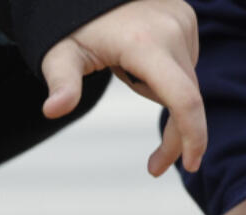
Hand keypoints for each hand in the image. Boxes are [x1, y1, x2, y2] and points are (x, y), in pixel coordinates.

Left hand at [40, 0, 205, 175]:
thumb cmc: (72, 22)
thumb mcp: (60, 54)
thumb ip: (62, 83)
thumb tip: (52, 110)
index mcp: (145, 44)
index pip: (184, 99)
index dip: (193, 136)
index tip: (192, 165)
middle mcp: (172, 31)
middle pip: (187, 99)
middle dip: (174, 134)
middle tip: (154, 165)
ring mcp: (184, 22)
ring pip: (187, 83)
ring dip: (164, 94)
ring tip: (122, 69)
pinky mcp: (187, 18)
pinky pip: (186, 63)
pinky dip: (169, 75)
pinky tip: (139, 59)